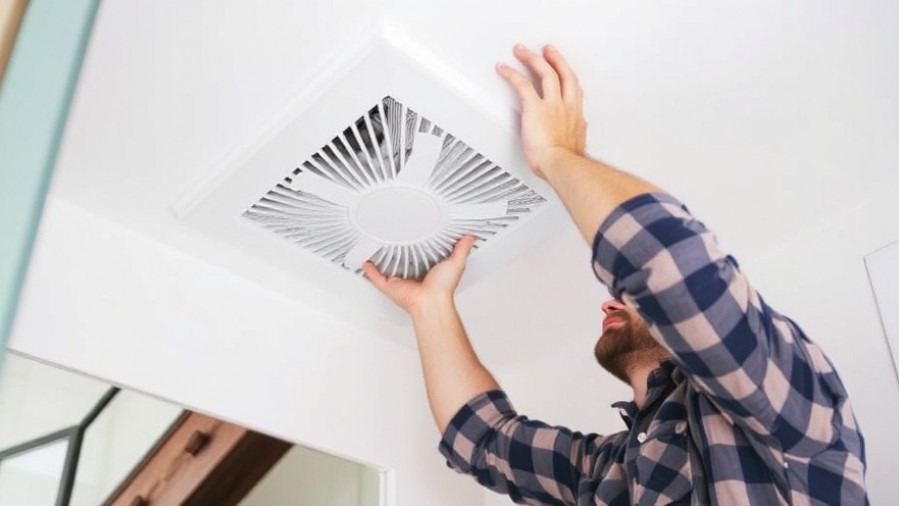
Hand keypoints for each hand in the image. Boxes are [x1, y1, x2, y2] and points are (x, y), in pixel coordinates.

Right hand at [362, 236, 476, 314]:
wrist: (430, 302)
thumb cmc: (442, 288)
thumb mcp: (456, 263)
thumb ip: (462, 249)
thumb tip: (470, 238)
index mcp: (428, 270)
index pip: (423, 255)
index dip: (421, 246)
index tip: (418, 235)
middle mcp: (413, 276)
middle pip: (404, 261)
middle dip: (399, 251)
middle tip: (394, 237)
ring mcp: (401, 281)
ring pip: (388, 268)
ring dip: (383, 259)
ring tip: (377, 246)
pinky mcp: (390, 285)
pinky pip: (376, 277)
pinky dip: (369, 270)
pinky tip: (365, 262)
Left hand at [496, 44, 586, 179]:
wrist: (561, 164)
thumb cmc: (564, 164)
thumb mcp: (574, 151)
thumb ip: (571, 143)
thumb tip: (569, 148)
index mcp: (576, 118)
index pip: (575, 92)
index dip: (569, 81)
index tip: (565, 74)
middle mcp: (567, 107)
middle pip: (564, 74)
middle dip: (556, 60)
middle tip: (549, 51)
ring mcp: (552, 105)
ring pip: (545, 72)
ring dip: (533, 58)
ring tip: (522, 51)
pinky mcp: (534, 107)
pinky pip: (521, 84)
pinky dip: (511, 74)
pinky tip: (503, 68)